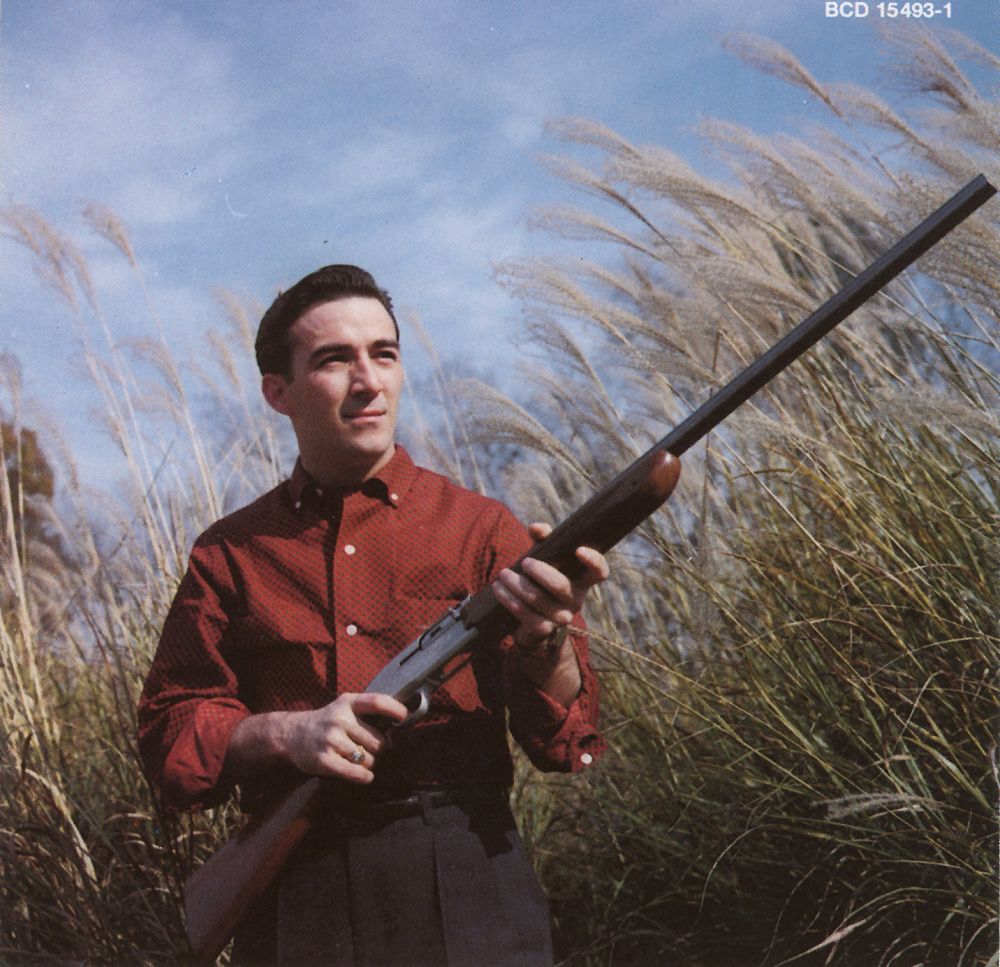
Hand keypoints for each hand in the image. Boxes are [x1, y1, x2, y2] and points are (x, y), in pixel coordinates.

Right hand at [279, 692, 408, 783]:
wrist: (292, 735)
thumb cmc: (328, 723)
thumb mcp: (345, 707)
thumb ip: (368, 714)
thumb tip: (396, 730)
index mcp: (348, 702)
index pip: (377, 702)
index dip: (395, 709)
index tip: (404, 717)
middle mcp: (340, 719)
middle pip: (378, 741)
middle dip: (379, 749)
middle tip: (368, 748)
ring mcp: (331, 739)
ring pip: (369, 759)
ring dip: (368, 764)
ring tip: (356, 758)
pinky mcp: (324, 760)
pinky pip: (356, 772)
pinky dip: (364, 777)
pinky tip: (364, 776)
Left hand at [492, 522, 609, 652]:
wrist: (531, 621)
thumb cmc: (540, 581)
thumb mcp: (544, 558)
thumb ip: (543, 539)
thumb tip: (536, 528)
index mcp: (581, 581)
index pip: (599, 573)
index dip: (594, 561)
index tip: (579, 550)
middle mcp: (575, 600)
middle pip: (560, 585)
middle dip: (539, 571)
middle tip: (525, 562)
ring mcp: (560, 617)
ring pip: (538, 599)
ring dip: (517, 584)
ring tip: (503, 574)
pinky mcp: (543, 629)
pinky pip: (525, 613)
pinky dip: (509, 598)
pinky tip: (498, 589)